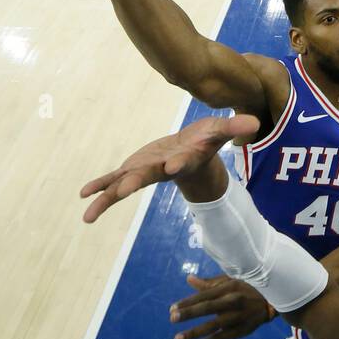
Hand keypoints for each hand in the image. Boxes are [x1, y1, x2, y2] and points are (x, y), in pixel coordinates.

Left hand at [80, 114, 259, 222]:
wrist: (191, 152)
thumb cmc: (206, 141)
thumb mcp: (220, 131)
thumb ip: (234, 128)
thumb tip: (255, 122)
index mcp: (183, 159)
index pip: (182, 161)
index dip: (178, 163)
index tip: (173, 166)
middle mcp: (161, 168)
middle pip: (147, 176)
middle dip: (134, 182)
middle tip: (122, 192)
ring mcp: (145, 171)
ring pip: (124, 184)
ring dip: (107, 198)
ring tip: (88, 215)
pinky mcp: (134, 169)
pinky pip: (114, 179)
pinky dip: (100, 185)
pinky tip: (84, 194)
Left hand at [170, 273, 272, 338]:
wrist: (272, 303)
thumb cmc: (247, 289)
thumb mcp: (231, 281)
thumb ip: (209, 283)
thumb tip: (188, 279)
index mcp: (229, 288)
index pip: (205, 295)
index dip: (188, 302)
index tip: (172, 309)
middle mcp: (232, 302)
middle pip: (208, 308)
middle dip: (189, 313)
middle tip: (172, 318)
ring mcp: (236, 318)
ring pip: (212, 327)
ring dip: (194, 333)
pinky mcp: (238, 332)